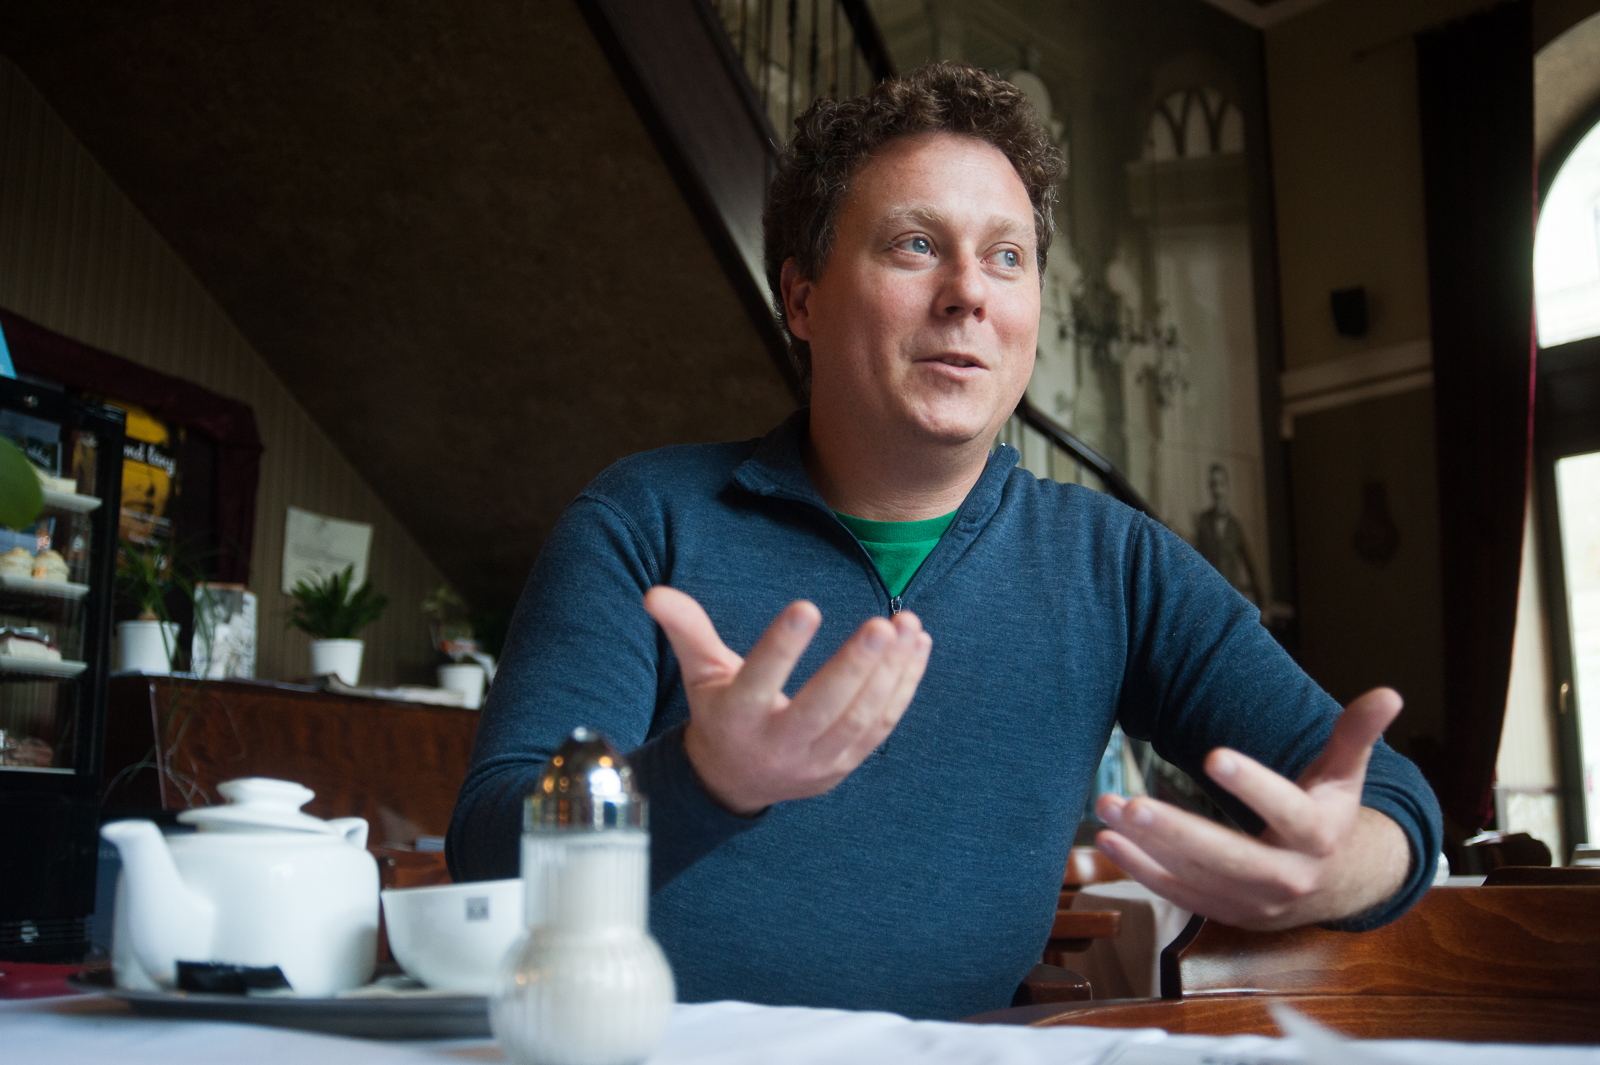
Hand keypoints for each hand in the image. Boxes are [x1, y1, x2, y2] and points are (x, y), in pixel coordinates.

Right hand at [643, 586, 932, 814]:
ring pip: (861, 720)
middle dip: (855, 667)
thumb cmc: (720, 711)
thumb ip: (686, 630)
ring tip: (907, 625)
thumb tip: (654, 593)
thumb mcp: (699, 673)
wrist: (734, 781)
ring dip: (890, 673)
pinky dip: (903, 688)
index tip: (806, 606)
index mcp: (738, 717)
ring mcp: (816, 761)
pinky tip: (917, 647)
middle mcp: (778, 744)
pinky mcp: (845, 765)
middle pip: (822, 708)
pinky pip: (882, 727)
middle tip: (881, 625)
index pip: (759, 680)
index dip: (782, 647)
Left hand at [1094, 687, 1410, 929]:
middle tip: (1130, 803)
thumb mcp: (1345, 777)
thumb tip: (1389, 693)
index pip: (1286, 810)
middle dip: (1178, 831)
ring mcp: (1255, 902)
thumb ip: (1356, 735)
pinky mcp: (1227, 914)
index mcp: (1319, 836)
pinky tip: (1107, 842)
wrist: (1336, 887)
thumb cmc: (1329, 815)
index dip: (1253, 786)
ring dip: (1146, 846)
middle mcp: (1288, 877)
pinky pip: (1180, 895)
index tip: (1213, 755)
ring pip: (1196, 877)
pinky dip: (1142, 871)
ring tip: (1107, 810)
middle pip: (1230, 857)